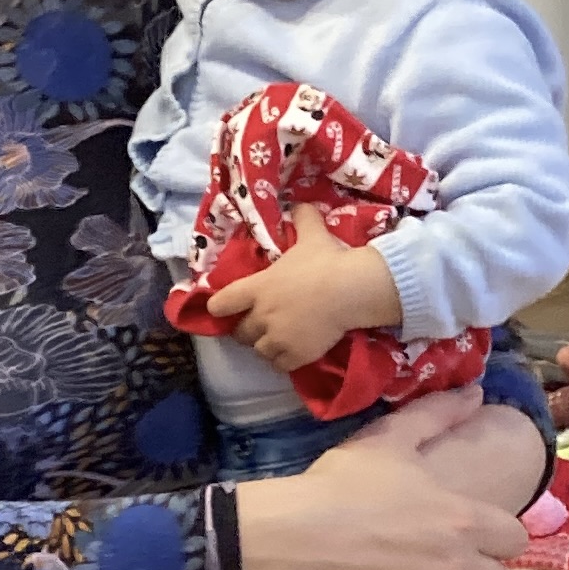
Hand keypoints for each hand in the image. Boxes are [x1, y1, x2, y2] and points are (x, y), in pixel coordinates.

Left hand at [203, 206, 401, 372]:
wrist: (349, 290)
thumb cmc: (326, 260)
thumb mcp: (312, 235)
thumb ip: (303, 219)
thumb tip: (301, 204)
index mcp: (258, 288)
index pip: (221, 303)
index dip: (219, 307)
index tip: (223, 308)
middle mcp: (260, 315)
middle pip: (239, 332)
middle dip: (247, 329)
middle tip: (261, 324)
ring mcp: (276, 338)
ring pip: (259, 351)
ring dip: (266, 346)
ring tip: (280, 340)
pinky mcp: (294, 356)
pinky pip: (279, 365)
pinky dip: (284, 361)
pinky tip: (295, 352)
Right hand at [232, 390, 518, 569]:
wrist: (294, 538)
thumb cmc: (341, 486)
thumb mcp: (390, 440)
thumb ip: (437, 416)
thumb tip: (477, 391)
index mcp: (465, 518)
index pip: (515, 539)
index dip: (496, 538)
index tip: (474, 536)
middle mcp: (461, 565)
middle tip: (448, 566)